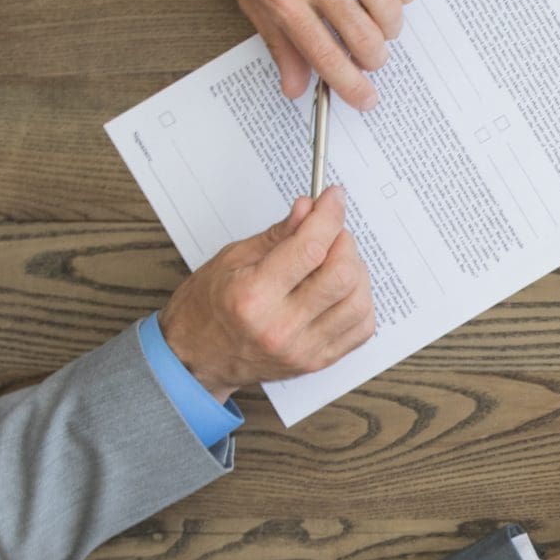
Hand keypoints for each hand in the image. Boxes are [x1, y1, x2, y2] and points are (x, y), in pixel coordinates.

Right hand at [156, 187, 371, 400]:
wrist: (198, 358)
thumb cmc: (208, 307)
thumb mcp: (232, 260)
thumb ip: (277, 235)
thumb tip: (308, 208)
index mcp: (252, 297)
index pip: (310, 249)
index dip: (328, 216)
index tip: (333, 198)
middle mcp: (279, 327)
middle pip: (342, 275)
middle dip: (343, 243)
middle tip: (330, 234)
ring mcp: (302, 349)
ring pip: (359, 301)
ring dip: (355, 272)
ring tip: (333, 263)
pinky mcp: (318, 362)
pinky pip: (361, 327)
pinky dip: (359, 301)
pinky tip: (339, 291)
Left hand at [211, 0, 419, 109]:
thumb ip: (278, 44)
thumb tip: (296, 88)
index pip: (326, 56)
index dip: (352, 86)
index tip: (366, 99)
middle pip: (366, 38)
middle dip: (374, 58)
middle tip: (370, 56)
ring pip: (389, 10)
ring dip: (390, 27)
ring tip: (378, 23)